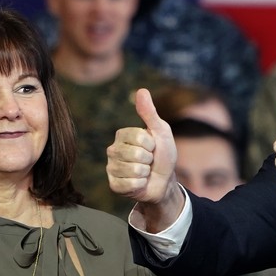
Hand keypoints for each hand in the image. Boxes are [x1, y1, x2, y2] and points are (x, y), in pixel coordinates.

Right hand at [106, 88, 181, 230]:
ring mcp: (111, 168)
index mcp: (122, 135)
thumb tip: (141, 90)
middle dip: (149, 159)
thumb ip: (150, 113)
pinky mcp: (114, 185)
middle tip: (149, 161)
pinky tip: (139, 183)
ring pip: (133, 170)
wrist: (164, 181)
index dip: (151, 144)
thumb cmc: (163, 154)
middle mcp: (112, 150)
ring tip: (145, 172)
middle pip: (135, 154)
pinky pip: (129, 185)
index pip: (139, 137)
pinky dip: (140, 185)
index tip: (153, 147)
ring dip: (145, 173)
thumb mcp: (161, 131)